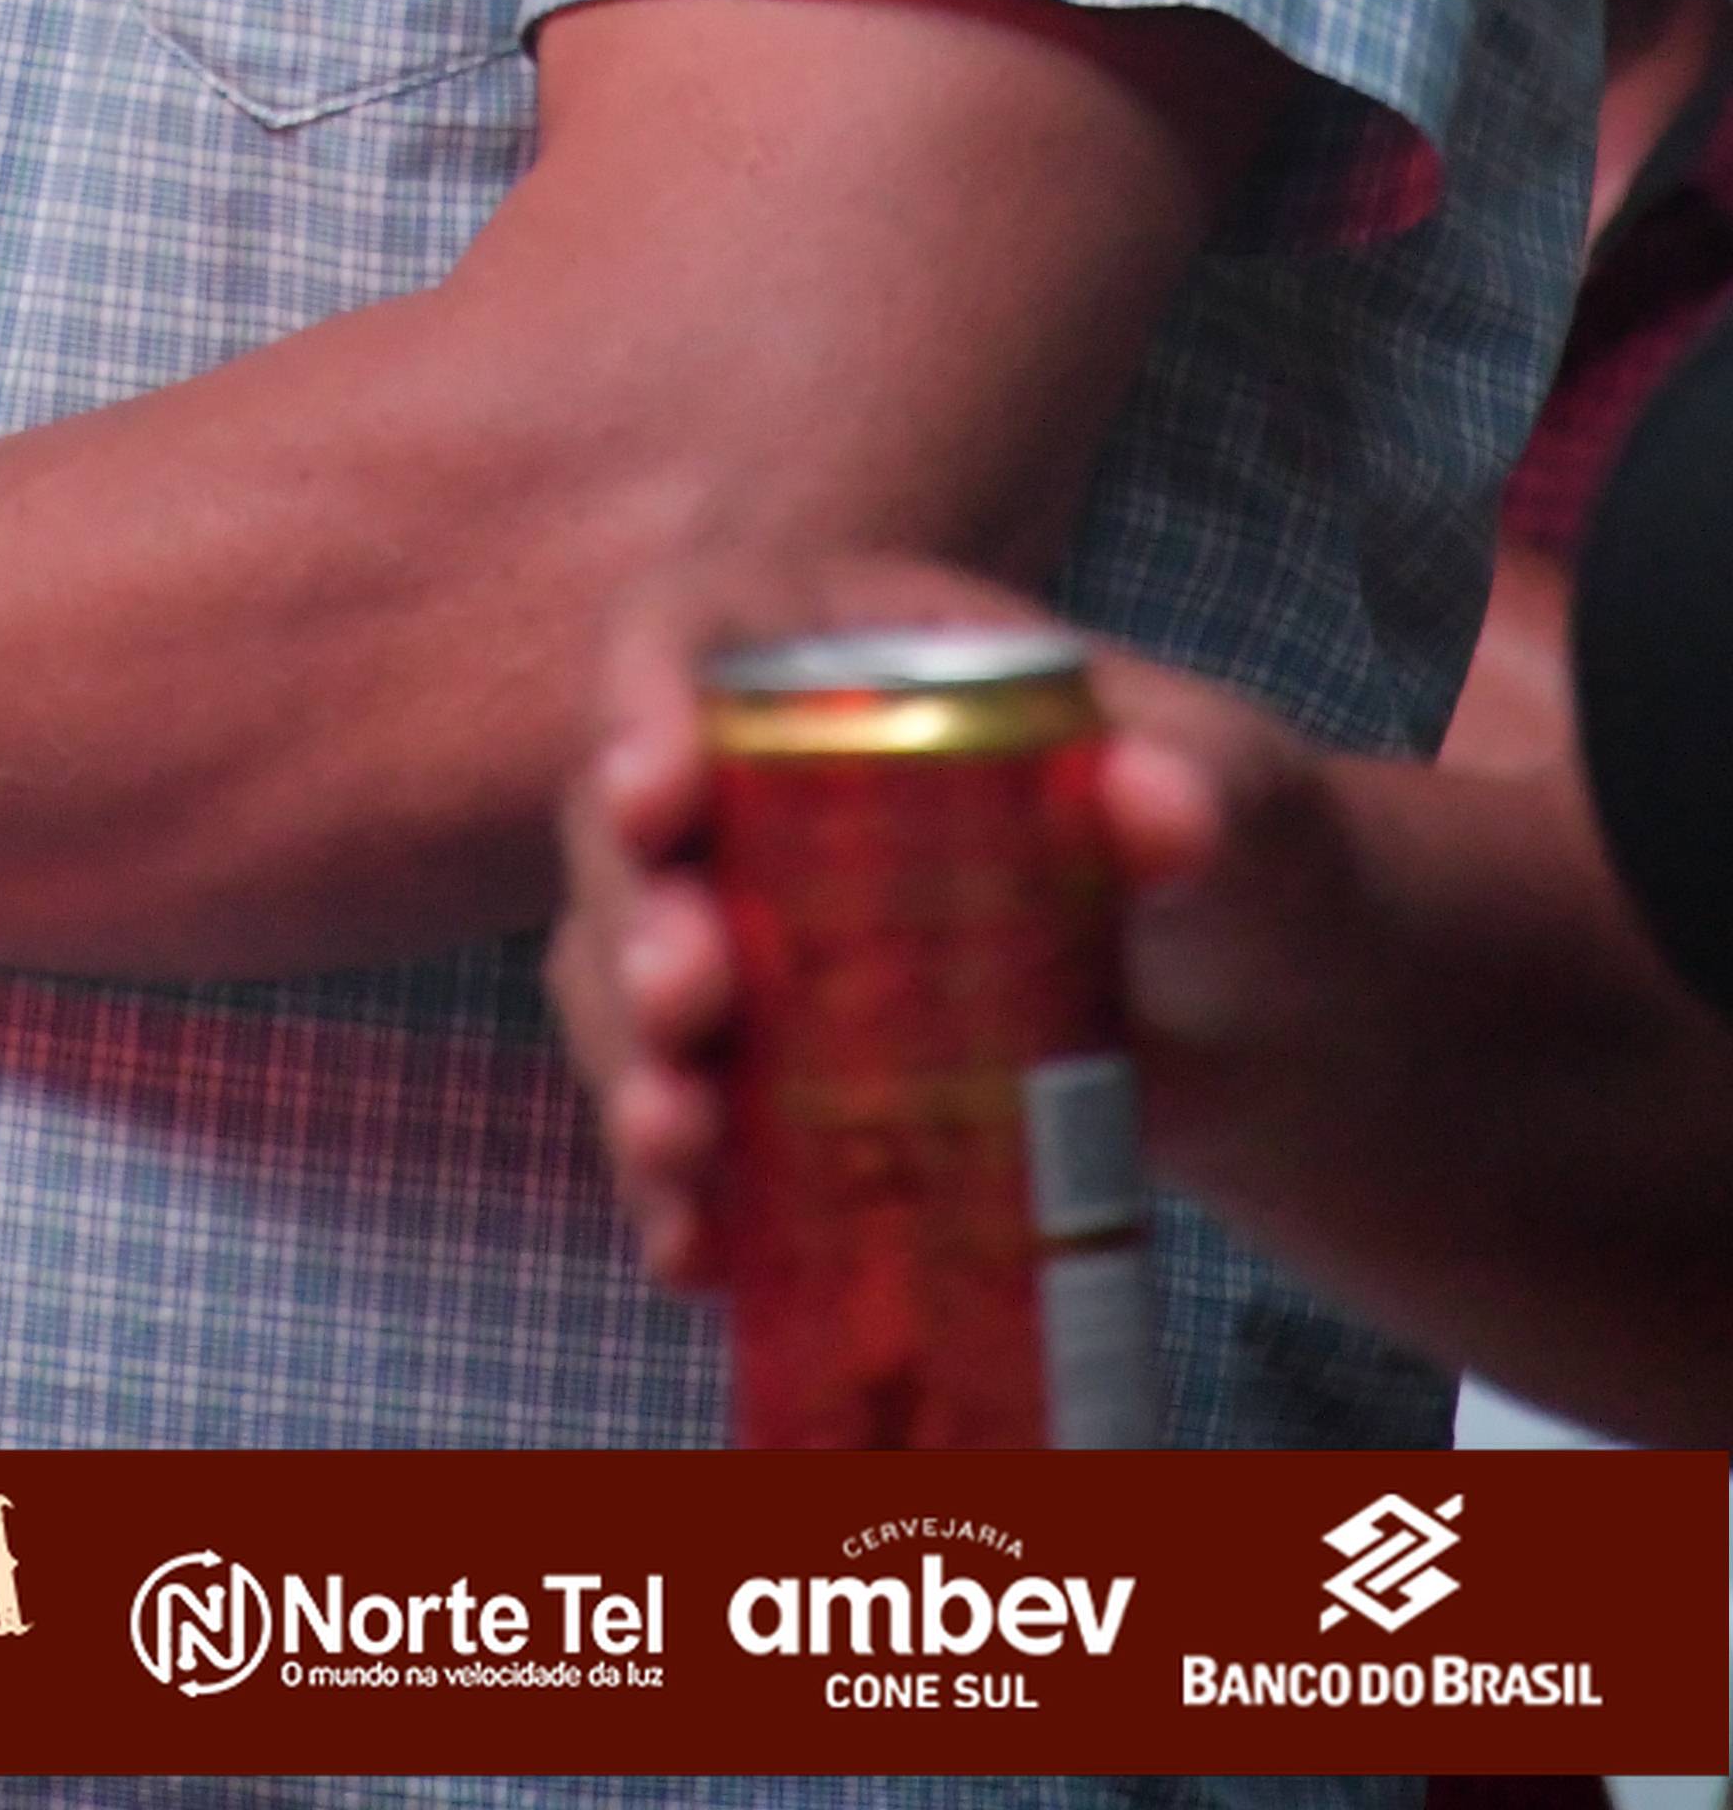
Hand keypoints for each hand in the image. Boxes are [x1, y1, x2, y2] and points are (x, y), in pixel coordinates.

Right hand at [547, 560, 1374, 1286]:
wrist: (1259, 1013)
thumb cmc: (1242, 849)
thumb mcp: (1240, 799)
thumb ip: (1207, 788)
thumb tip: (1155, 803)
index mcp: (849, 649)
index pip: (697, 627)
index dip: (643, 695)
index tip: (655, 794)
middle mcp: (765, 770)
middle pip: (631, 821)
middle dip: (631, 917)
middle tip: (684, 1005)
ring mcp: (756, 917)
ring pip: (621, 971)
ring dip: (627, 1063)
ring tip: (678, 1153)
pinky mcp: (772, 1056)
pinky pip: (681, 1102)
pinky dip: (673, 1183)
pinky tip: (697, 1254)